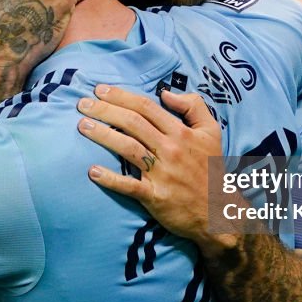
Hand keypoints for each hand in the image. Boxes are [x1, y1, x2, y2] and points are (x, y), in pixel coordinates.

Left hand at [77, 85, 235, 255]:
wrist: (220, 211)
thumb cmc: (211, 169)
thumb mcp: (212, 132)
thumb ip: (194, 106)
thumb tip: (166, 93)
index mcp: (181, 132)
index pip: (146, 107)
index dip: (121, 96)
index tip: (100, 90)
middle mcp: (170, 149)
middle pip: (132, 123)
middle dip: (104, 110)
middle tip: (82, 103)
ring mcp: (162, 174)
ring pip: (127, 148)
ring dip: (102, 135)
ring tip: (82, 126)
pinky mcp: (155, 197)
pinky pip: (129, 186)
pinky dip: (110, 179)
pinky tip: (92, 171)